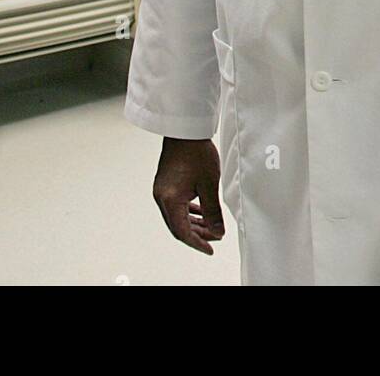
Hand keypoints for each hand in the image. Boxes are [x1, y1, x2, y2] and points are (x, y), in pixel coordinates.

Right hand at [153, 137, 225, 254]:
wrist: (185, 131)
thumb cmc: (196, 152)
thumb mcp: (209, 184)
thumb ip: (213, 211)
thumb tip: (218, 231)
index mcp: (170, 200)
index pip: (182, 232)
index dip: (197, 243)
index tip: (210, 249)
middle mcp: (161, 197)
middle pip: (178, 226)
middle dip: (197, 234)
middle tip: (215, 237)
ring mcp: (161, 191)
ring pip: (177, 216)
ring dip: (194, 223)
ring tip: (211, 226)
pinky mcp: (165, 184)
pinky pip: (176, 205)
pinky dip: (189, 212)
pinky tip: (201, 211)